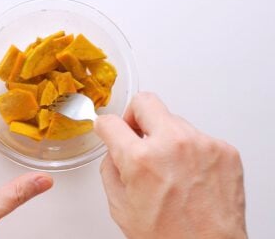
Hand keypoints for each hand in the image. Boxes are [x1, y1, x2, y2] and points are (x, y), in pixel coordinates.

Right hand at [95, 92, 246, 238]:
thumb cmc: (169, 237)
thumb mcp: (121, 207)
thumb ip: (111, 169)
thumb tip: (113, 149)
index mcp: (140, 159)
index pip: (111, 122)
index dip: (104, 126)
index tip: (107, 128)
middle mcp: (173, 144)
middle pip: (145, 102)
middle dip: (135, 116)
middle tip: (136, 135)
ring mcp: (202, 144)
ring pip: (174, 121)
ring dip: (166, 137)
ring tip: (169, 167)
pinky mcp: (224, 150)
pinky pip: (198, 137)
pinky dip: (190, 151)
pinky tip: (189, 174)